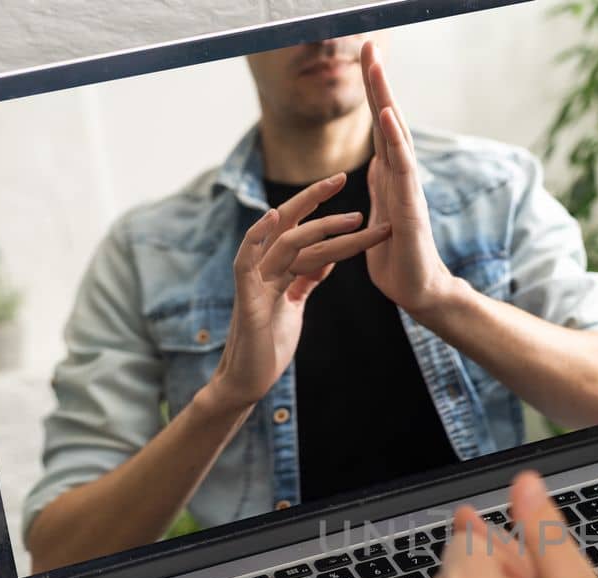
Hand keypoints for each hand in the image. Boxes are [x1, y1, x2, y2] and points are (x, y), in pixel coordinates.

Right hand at [202, 174, 390, 414]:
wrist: (249, 381)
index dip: (324, 211)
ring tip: (351, 217)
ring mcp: (254, 282)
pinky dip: (256, 237)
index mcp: (278, 269)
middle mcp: (264, 268)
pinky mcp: (247, 300)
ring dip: (318, 227)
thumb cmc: (270, 345)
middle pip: (289, 223)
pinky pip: (246, 261)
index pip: (302, 231)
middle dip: (316, 199)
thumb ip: (305, 279)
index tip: (350, 193)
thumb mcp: (295, 305)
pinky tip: (271, 217)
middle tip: (345, 176)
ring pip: (284, 242)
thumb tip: (327, 257)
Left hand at [358, 40, 461, 319]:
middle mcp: (401, 175)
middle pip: (389, 119)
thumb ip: (379, 189)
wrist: (417, 293)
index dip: (371, 93)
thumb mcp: (378, 216)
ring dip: (385, 98)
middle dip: (378, 82)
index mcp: (389, 176)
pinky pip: (400, 167)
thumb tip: (377, 164)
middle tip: (369, 44)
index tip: (364, 58)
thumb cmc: (397, 260)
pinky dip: (394, 138)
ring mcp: (408, 189)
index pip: (379, 126)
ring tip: (376, 64)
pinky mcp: (409, 207)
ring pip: (396, 134)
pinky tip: (386, 113)